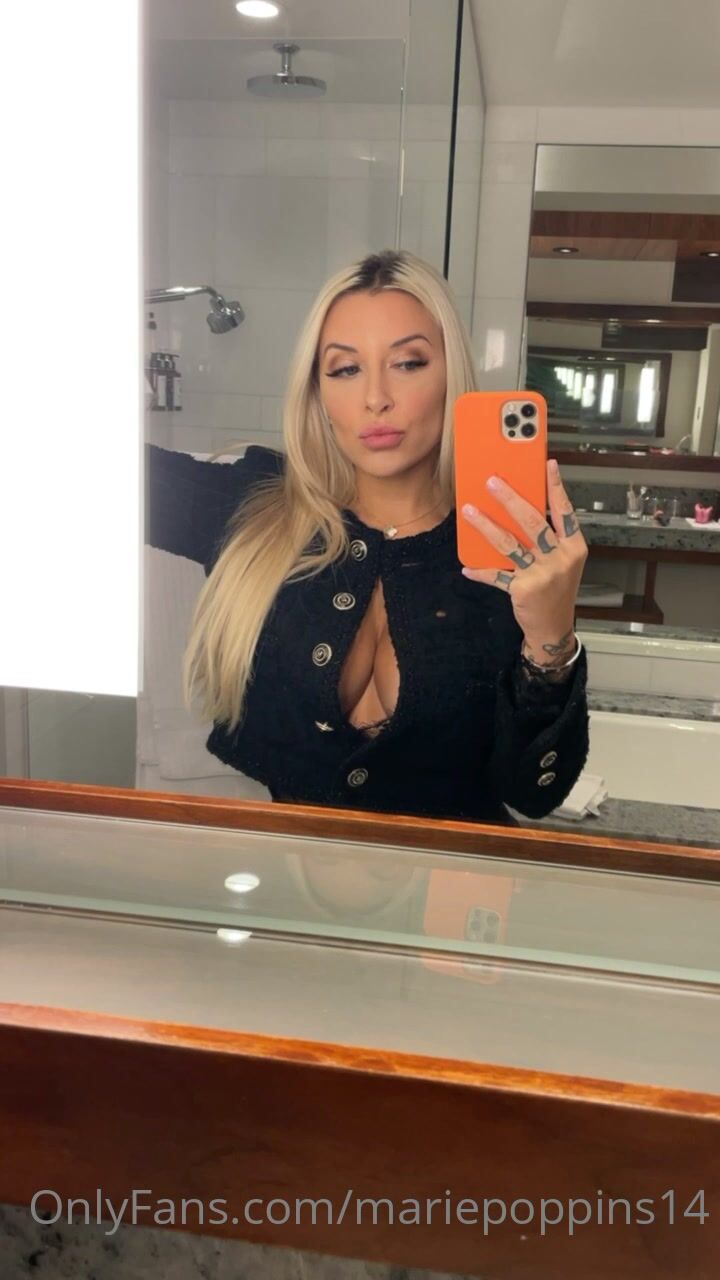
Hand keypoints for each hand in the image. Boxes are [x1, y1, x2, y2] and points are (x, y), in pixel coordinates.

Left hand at [460, 459, 587, 665]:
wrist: (554, 627)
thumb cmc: (556, 587)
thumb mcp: (562, 560)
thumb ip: (548, 537)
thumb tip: (519, 507)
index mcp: (574, 546)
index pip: (565, 511)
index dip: (556, 487)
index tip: (548, 464)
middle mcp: (561, 558)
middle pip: (532, 521)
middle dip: (509, 499)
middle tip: (491, 482)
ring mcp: (542, 574)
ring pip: (509, 543)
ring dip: (486, 526)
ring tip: (469, 511)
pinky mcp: (524, 589)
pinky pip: (497, 575)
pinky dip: (480, 571)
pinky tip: (467, 566)